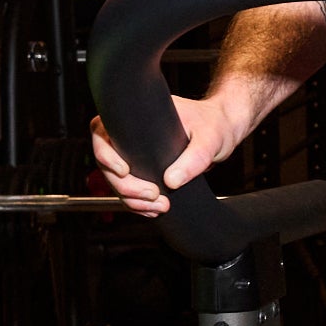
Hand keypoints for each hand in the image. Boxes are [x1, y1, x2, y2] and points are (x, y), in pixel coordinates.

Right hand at [91, 92, 247, 216]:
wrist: (224, 130)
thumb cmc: (216, 123)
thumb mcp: (210, 138)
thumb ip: (193, 158)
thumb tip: (170, 181)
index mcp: (138, 116)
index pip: (101, 131)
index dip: (105, 154)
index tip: (125, 171)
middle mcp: (131, 134)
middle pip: (107, 163)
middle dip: (125, 186)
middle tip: (152, 195)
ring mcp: (136, 153)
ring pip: (117, 181)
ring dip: (132, 199)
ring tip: (159, 206)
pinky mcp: (145, 168)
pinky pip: (131, 189)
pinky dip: (139, 203)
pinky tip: (154, 210)